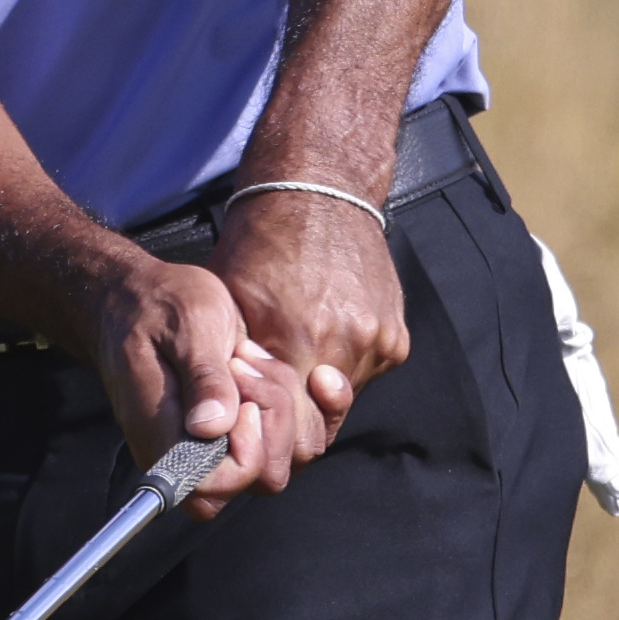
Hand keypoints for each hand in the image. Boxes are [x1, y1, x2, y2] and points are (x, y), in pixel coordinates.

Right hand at [74, 244, 331, 511]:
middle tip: (241, 365)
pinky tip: (304, 371)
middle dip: (274, 418)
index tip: (242, 400)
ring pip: (286, 456)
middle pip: (262, 478)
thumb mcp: (186, 325)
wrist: (144, 300)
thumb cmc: (158, 307)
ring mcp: (222, 446)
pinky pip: (296, 438)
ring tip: (247, 357)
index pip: (215, 486)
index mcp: (165, 438)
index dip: (245, 452)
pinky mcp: (245, 430)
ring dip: (286, 403)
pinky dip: (312, 403)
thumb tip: (210, 428)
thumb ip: (202, 376)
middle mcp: (193, 454)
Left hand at [210, 184, 408, 446]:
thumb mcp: (229, 300)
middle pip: (319, 422)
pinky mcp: (396, 338)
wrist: (318, 193)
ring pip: (343, 398)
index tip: (253, 415)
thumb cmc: (261, 243)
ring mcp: (376, 343)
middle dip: (294, 416)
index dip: (268, 426)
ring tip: (299, 350)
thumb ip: (232, 362)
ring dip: (319, 387)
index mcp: (297, 340)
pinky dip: (345, 363)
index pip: (287, 426)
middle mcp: (345, 346)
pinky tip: (325, 331)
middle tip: (272, 390)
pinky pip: (367, 371)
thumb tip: (222, 414)